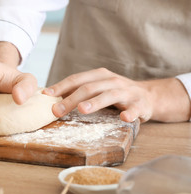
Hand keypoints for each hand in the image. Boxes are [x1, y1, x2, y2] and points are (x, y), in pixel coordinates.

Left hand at [43, 68, 190, 122]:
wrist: (148, 96)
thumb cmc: (114, 93)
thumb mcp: (97, 87)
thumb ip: (78, 91)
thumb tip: (50, 98)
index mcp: (99, 75)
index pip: (77, 79)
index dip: (61, 86)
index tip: (46, 95)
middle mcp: (112, 81)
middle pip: (89, 88)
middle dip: (71, 99)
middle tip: (56, 110)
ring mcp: (127, 92)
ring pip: (109, 95)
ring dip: (95, 102)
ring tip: (82, 110)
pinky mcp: (140, 104)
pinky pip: (135, 109)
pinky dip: (130, 113)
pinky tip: (124, 118)